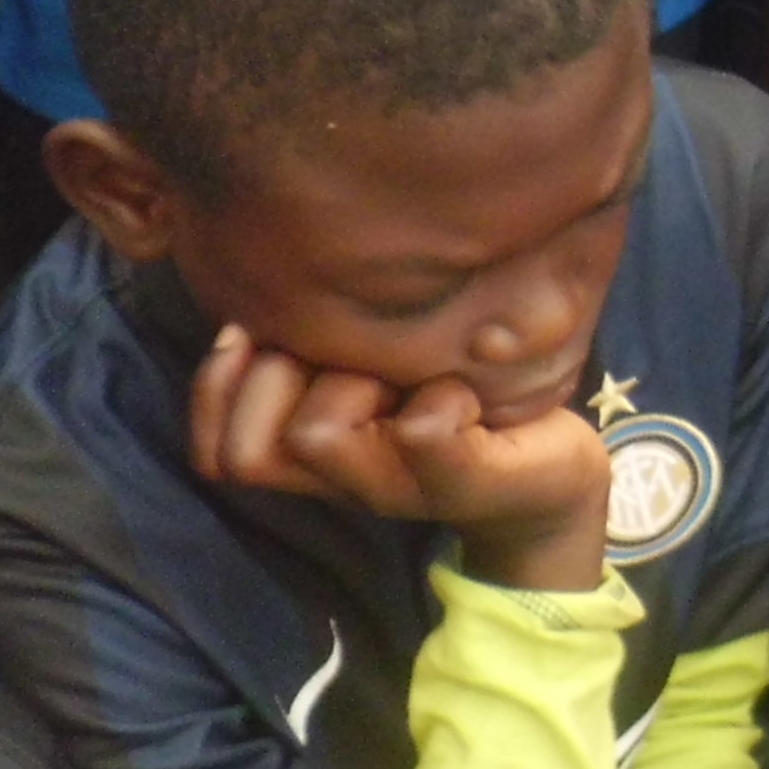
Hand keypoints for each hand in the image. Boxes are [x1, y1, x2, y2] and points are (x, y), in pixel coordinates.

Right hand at [187, 325, 612, 589]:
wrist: (552, 470)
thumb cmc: (459, 395)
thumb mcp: (377, 361)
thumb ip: (320, 343)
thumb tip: (262, 279)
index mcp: (318, 457)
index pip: (219, 455)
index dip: (215, 391)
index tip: (248, 327)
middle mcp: (347, 483)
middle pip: (256, 448)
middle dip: (284, 376)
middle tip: (353, 346)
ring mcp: (401, 488)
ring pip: (319, 434)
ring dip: (352, 382)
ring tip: (407, 365)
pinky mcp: (462, 482)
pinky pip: (421, 432)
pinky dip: (441, 395)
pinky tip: (469, 386)